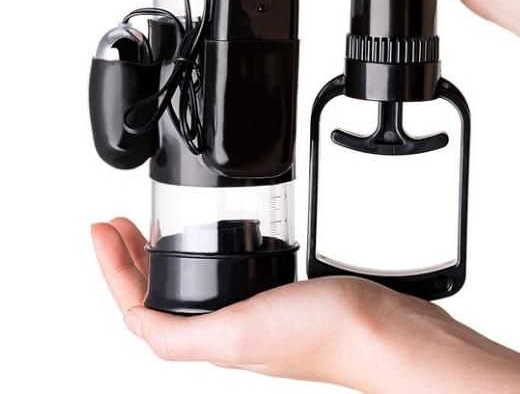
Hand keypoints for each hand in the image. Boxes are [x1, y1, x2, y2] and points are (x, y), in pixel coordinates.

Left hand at [90, 217, 444, 389]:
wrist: (379, 328)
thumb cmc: (321, 336)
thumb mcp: (235, 336)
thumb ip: (180, 336)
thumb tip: (132, 322)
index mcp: (208, 336)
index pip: (138, 305)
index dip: (112, 267)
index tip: (102, 227)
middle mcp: (224, 324)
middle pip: (158, 288)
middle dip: (132, 253)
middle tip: (120, 220)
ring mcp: (248, 305)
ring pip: (189, 277)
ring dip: (163, 249)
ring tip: (152, 222)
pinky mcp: (275, 288)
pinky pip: (224, 267)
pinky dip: (204, 248)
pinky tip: (213, 233)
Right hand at [92, 218, 519, 392]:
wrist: (371, 334)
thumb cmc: (339, 313)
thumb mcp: (289, 282)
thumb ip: (261, 270)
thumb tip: (245, 251)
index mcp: (228, 317)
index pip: (162, 294)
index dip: (134, 262)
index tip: (125, 226)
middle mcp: (219, 331)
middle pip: (148, 300)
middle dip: (121, 261)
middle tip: (108, 226)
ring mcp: (222, 338)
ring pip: (148, 313)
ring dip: (122, 274)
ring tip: (110, 235)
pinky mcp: (232, 338)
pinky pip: (163, 331)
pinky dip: (136, 301)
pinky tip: (126, 270)